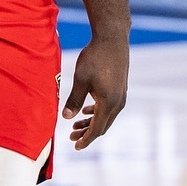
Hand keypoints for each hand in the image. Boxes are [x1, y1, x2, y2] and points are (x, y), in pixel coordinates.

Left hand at [63, 35, 128, 149]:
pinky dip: (97, 112)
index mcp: (109, 103)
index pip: (97, 129)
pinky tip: (88, 109)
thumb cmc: (95, 58)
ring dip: (91, 122)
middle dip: (87, 133)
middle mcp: (118, 103)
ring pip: (106, 116)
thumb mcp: (81, 79)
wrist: (112, 39)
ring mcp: (121, 96)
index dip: (86, 139)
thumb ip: (74, 100)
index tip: (76, 146)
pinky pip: (109, 107)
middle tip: (71, 137)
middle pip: (102, 125)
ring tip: (75, 125)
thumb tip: (65, 118)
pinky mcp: (120, 88)